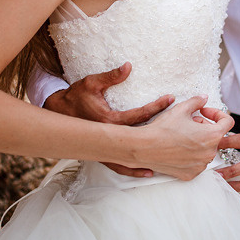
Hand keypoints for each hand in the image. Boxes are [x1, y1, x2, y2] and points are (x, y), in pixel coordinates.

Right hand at [43, 62, 173, 176]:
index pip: (139, 114)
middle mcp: (109, 137)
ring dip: (151, 156)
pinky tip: (148, 173)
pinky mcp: (103, 155)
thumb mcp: (91, 83)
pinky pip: (121, 166)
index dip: (157, 106)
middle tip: (182, 127)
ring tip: (171, 158)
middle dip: (162, 131)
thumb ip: (111, 76)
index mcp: (110, 120)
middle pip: (142, 137)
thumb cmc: (76, 97)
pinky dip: (134, 170)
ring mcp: (106, 149)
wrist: (58, 115)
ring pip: (133, 156)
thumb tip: (128, 66)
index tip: (171, 98)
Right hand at [135, 97, 233, 180]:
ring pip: (206, 149)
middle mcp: (209, 153)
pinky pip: (197, 162)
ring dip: (199, 140)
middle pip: (215, 136)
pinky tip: (179, 147)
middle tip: (190, 121)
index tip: (205, 112)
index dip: (217, 113)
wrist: (145, 147)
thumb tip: (204, 98)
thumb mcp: (182, 109)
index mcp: (212, 136)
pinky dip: (192, 154)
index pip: (228, 122)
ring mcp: (200, 165)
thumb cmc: (163, 129)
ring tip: (183, 134)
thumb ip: (197, 102)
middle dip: (205, 126)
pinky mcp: (190, 174)